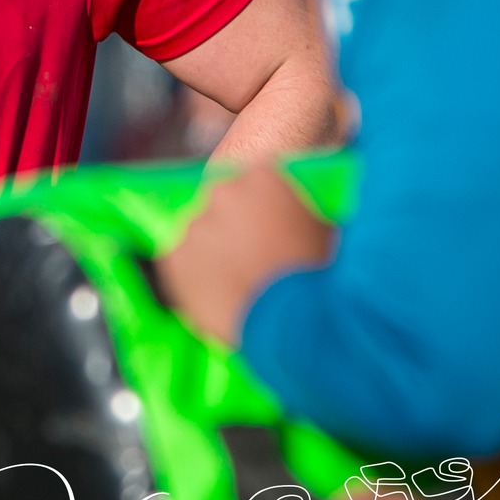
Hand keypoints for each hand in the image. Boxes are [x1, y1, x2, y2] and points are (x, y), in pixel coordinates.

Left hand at [156, 162, 331, 345]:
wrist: (294, 322)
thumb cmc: (321, 275)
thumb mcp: (327, 232)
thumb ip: (302, 213)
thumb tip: (299, 218)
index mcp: (263, 177)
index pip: (255, 180)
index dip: (263, 206)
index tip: (269, 226)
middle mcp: (222, 193)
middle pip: (223, 203)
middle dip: (235, 224)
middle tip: (254, 255)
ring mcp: (194, 225)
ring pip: (201, 234)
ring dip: (214, 250)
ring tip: (238, 279)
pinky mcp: (172, 257)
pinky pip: (180, 262)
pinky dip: (194, 274)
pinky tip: (218, 291)